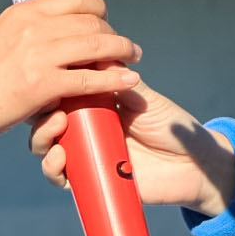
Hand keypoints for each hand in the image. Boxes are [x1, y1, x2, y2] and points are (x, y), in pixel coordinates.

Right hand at [0, 0, 140, 134]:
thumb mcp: (1, 40)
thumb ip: (29, 33)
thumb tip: (56, 34)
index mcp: (23, 12)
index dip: (98, 9)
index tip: (105, 21)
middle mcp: (33, 26)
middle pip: (90, 21)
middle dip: (113, 33)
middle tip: (125, 46)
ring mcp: (39, 54)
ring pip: (95, 45)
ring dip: (122, 50)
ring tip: (133, 58)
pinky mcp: (43, 83)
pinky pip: (90, 78)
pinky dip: (114, 78)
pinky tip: (128, 80)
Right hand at [32, 80, 234, 217]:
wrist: (194, 166)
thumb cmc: (172, 127)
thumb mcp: (145, 99)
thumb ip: (121, 81)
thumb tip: (96, 55)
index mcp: (95, 105)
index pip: (61, 94)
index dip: (48, 88)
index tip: (48, 78)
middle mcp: (86, 130)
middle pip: (45, 121)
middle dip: (40, 115)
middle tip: (54, 111)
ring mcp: (86, 155)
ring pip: (47, 148)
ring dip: (42, 138)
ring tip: (57, 128)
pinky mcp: (92, 181)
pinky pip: (62, 178)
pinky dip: (53, 170)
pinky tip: (60, 159)